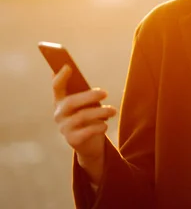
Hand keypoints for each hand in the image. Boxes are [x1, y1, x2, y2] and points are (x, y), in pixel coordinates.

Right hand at [52, 65, 116, 180]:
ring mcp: (64, 127)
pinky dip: (99, 126)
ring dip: (101, 112)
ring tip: (113, 111)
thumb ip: (88, 94)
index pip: (56, 87)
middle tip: (105, 93)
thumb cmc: (90, 117)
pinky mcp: (72, 140)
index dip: (60, 77)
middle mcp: (59, 114)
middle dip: (89, 96)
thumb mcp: (87, 104)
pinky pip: (87, 131)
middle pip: (71, 102)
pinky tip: (105, 125)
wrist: (90, 144)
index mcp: (61, 101)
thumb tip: (99, 88)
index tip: (68, 66)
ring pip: (82, 116)